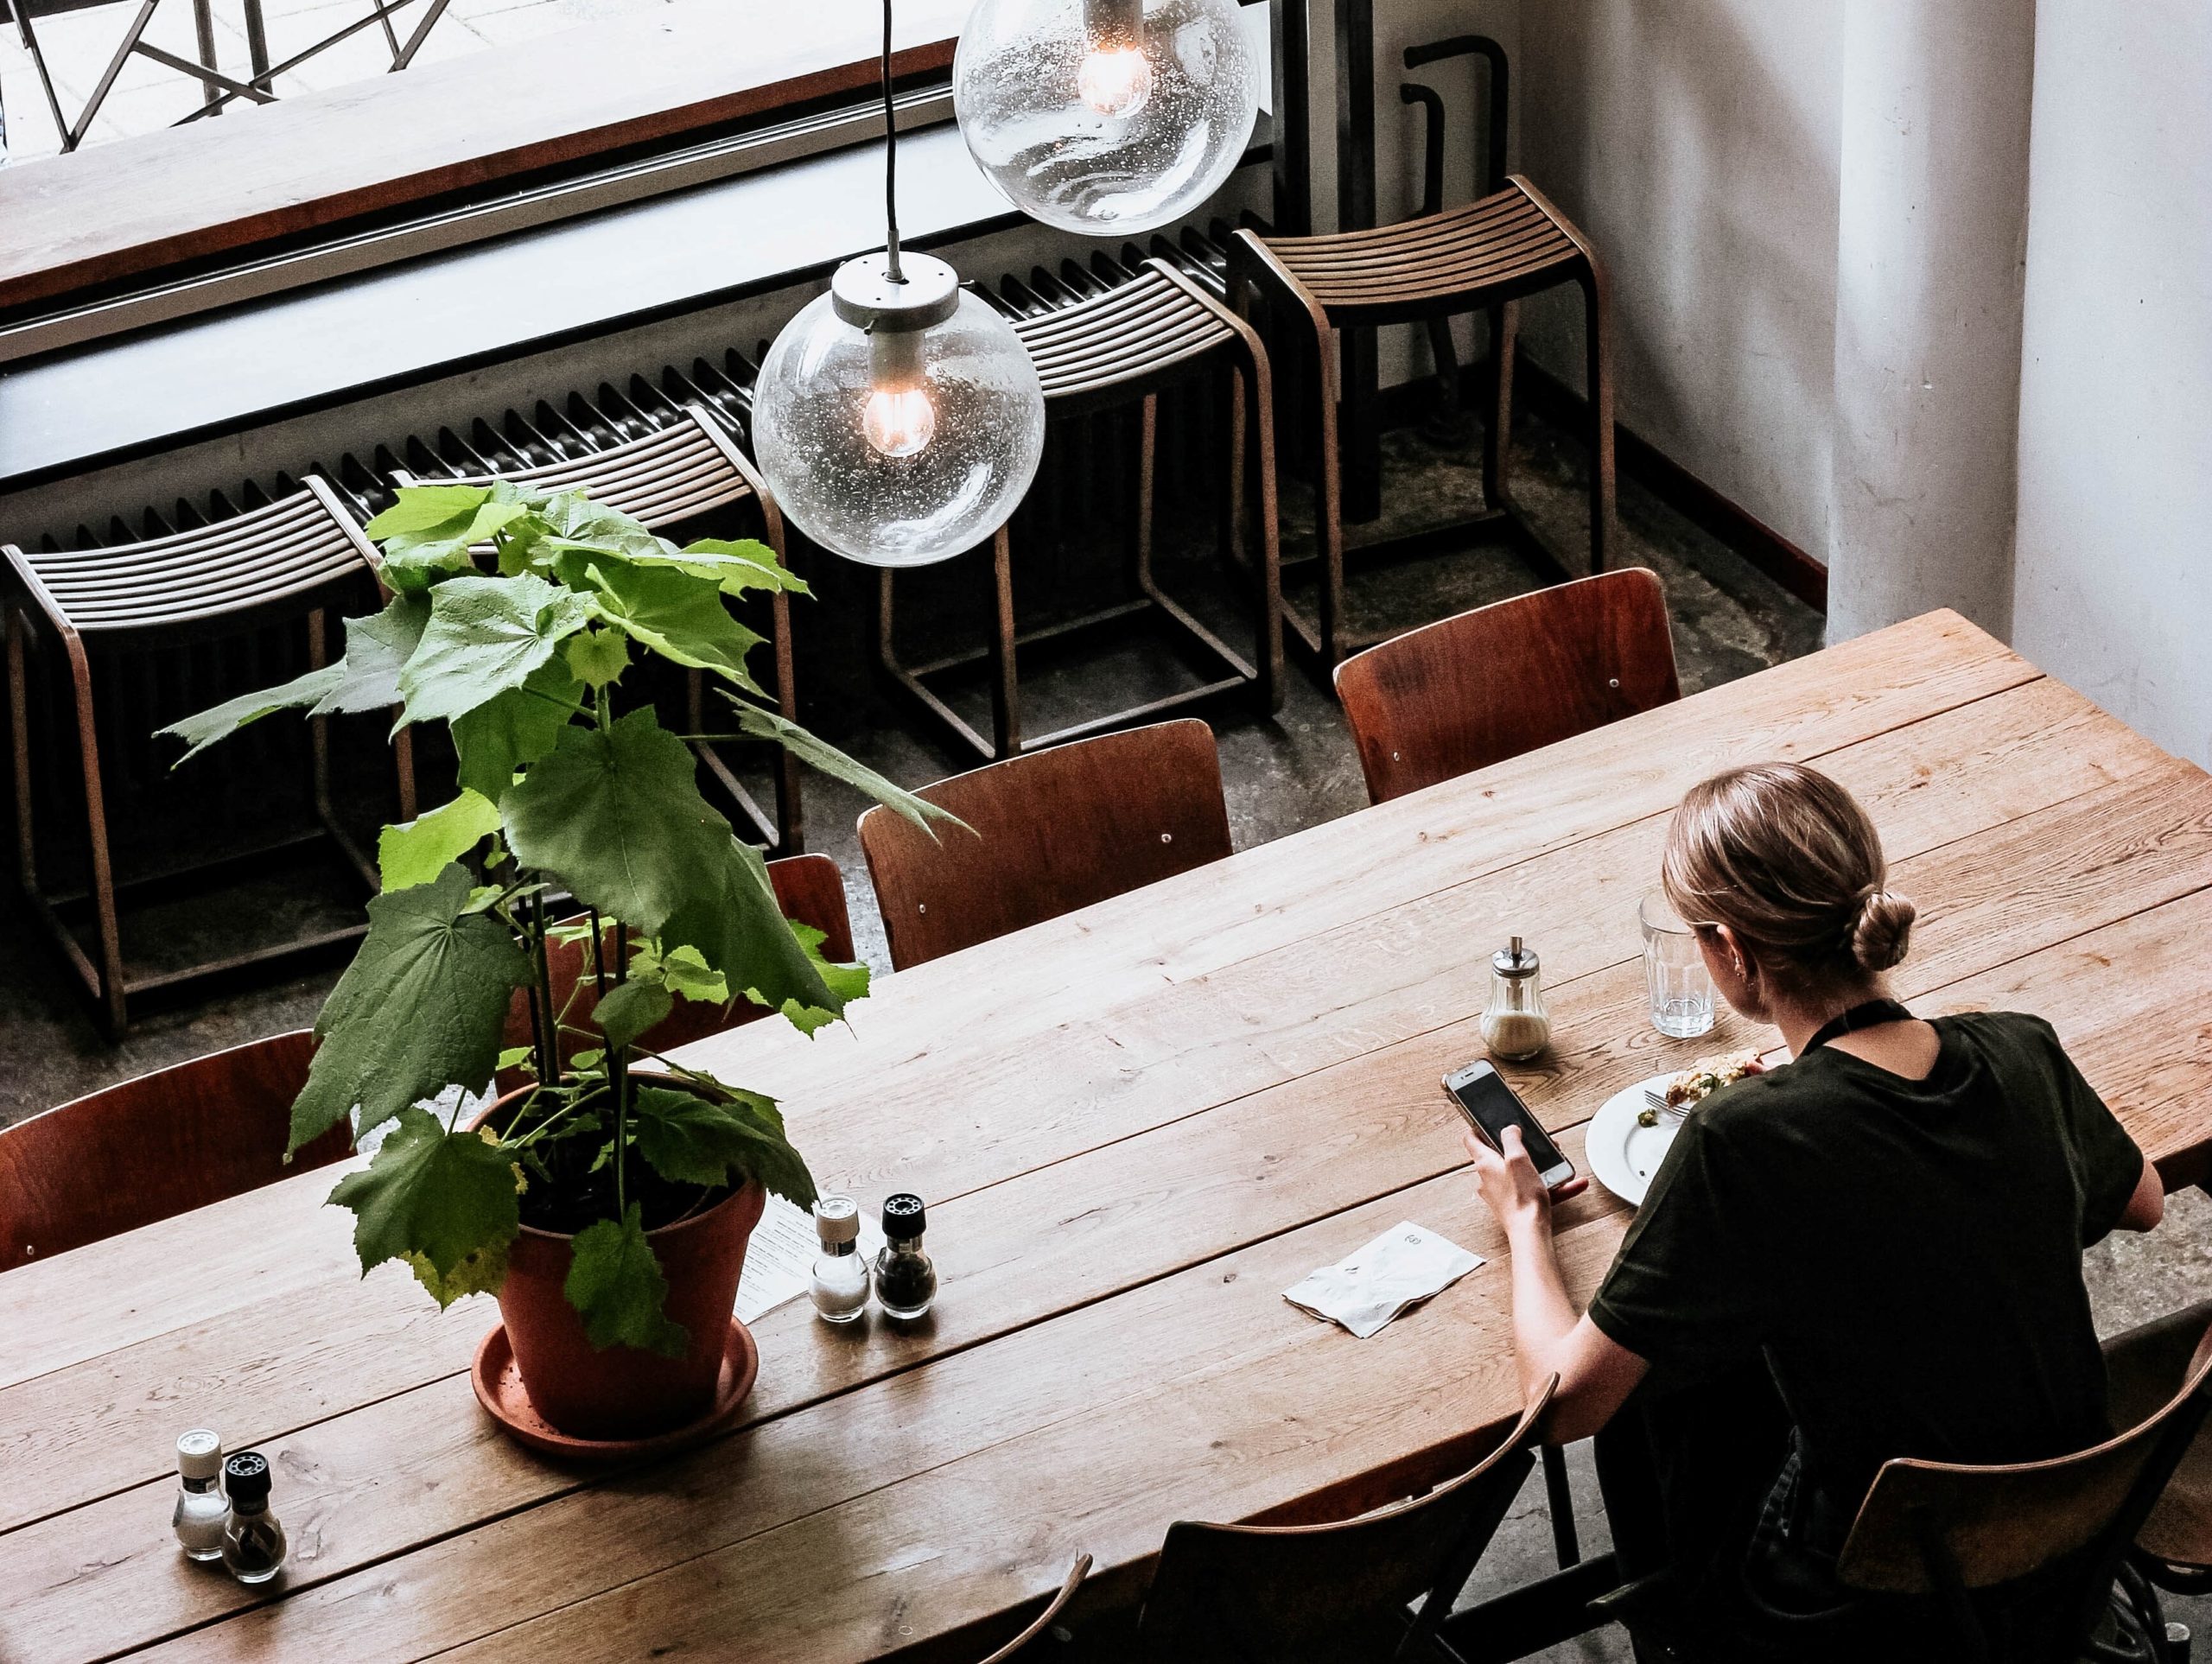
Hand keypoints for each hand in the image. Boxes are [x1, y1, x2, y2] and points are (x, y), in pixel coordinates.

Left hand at [1463, 1123, 1585, 1230]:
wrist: (1530, 1232)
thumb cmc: (1522, 1197)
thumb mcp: (1518, 1158)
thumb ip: (1511, 1138)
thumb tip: (1509, 1129)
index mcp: (1485, 1163)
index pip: (1471, 1139)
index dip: (1478, 1127)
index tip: (1488, 1122)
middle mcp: (1488, 1178)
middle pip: (1498, 1155)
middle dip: (1519, 1148)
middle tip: (1534, 1144)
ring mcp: (1500, 1193)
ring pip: (1519, 1173)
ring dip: (1538, 1167)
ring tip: (1557, 1164)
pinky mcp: (1513, 1204)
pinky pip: (1531, 1189)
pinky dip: (1550, 1185)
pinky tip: (1570, 1184)